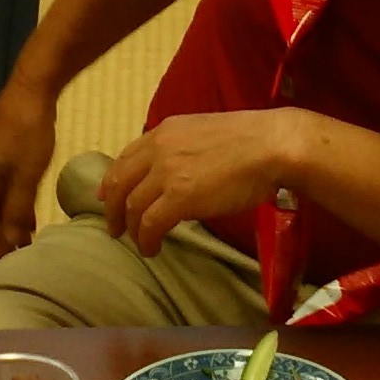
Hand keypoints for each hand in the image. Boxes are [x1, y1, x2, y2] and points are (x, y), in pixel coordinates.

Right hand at [0, 78, 59, 259]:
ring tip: (22, 246)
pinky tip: (27, 218)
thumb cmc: (28, 132)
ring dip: (6, 224)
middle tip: (14, 262)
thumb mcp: (27, 174)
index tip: (4, 268)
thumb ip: (18, 209)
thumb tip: (13, 243)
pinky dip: (12, 208)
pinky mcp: (0, 155)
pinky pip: (2, 190)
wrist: (31, 89)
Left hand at [100, 109, 303, 256]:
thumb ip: (184, 149)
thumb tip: (179, 173)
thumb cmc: (251, 141)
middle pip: (120, 182)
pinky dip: (146, 239)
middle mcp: (159, 149)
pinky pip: (150, 224)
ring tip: (140, 243)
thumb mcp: (205, 134)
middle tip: (115, 228)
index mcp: (165, 131)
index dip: (114, 180)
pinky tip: (152, 248)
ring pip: (133, 206)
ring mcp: (167, 172)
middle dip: (113, 208)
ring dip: (132, 229)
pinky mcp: (179, 197)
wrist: (272, 146)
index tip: (108, 197)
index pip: (126, 157)